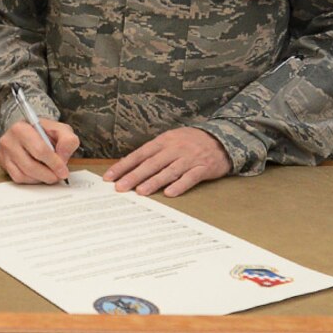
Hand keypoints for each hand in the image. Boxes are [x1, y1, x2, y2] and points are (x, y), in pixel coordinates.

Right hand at [0, 117, 78, 184]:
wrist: (28, 131)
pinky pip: (18, 178)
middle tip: (58, 176)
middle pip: (30, 166)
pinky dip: (31, 180)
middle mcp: (9, 141)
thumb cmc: (43, 131)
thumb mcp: (60, 129)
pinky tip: (39, 174)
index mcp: (22, 128)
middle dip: (48, 174)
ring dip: (41, 178)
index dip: (54, 163)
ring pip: (24, 175)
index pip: (39, 150)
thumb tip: (63, 156)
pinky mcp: (3, 164)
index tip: (63, 171)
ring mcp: (4, 154)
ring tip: (50, 174)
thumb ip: (67, 140)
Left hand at [105, 127, 231, 197]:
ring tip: (141, 192)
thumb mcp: (171, 140)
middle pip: (151, 163)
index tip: (110, 177)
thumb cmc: (191, 142)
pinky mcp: (203, 168)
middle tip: (120, 188)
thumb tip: (131, 168)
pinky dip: (180, 185)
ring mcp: (189, 158)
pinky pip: (190, 177)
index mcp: (164, 141)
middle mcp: (175, 148)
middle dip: (134, 176)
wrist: (222, 138)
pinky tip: (170, 193)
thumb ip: (154, 153)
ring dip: (154, 182)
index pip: (139, 154)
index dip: (124, 165)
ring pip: (169, 171)